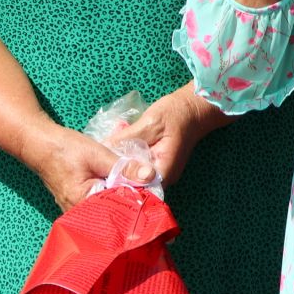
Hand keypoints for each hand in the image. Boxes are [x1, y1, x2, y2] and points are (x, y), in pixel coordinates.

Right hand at [28, 124, 145, 214]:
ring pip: (107, 211)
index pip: (118, 212)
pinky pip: (100, 206)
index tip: (155, 195)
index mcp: (83, 205)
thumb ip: (124, 166)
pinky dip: (112, 198)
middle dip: (131, 203)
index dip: (138, 203)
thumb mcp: (98, 154)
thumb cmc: (66, 149)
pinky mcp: (78, 205)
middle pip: (113, 215)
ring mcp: (77, 212)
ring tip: (140, 191)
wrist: (40, 145)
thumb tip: (151, 176)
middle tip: (149, 193)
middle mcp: (79, 215)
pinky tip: (123, 190)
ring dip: (123, 200)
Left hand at [110, 85, 227, 188]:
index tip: (100, 169)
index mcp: (163, 172)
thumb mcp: (149, 123)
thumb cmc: (175, 113)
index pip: (136, 187)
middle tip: (100, 156)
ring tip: (106, 147)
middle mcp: (162, 177)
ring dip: (120, 159)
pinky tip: (117, 142)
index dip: (117, 180)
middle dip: (115, 168)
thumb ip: (127, 138)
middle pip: (133, 181)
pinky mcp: (155, 162)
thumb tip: (103, 148)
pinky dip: (127, 153)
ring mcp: (159, 170)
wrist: (193, 107)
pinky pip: (137, 162)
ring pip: (133, 171)